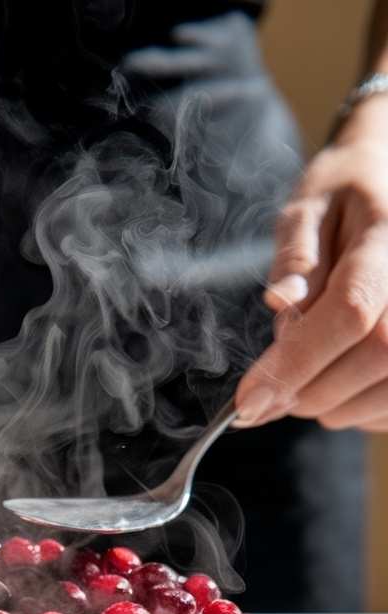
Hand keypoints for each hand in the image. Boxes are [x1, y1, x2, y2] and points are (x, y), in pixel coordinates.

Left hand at [235, 93, 387, 432]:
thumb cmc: (346, 194)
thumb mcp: (309, 208)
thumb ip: (295, 256)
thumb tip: (281, 301)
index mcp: (387, 238)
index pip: (350, 312)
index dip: (297, 363)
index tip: (248, 400)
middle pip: (376, 357)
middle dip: (311, 389)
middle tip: (270, 392)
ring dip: (335, 406)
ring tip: (304, 382)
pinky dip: (360, 410)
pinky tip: (336, 387)